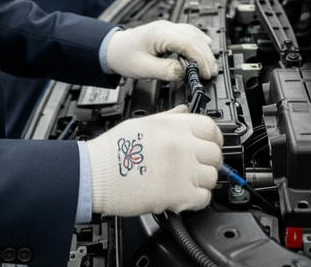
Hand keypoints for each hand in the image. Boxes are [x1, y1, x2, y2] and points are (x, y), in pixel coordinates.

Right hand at [86, 106, 222, 216]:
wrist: (95, 175)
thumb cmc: (113, 150)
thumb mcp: (143, 122)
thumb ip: (170, 117)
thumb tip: (185, 111)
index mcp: (173, 125)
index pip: (211, 128)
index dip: (214, 138)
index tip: (211, 144)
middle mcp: (181, 145)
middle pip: (215, 153)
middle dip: (209, 161)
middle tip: (198, 166)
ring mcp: (182, 170)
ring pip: (212, 177)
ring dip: (203, 181)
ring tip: (188, 182)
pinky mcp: (178, 195)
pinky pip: (203, 198)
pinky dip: (197, 200)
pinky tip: (184, 196)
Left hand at [106, 20, 216, 80]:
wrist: (112, 48)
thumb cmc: (123, 56)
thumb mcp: (143, 69)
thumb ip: (165, 71)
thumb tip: (184, 73)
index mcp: (160, 34)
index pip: (188, 44)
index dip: (200, 59)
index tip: (205, 73)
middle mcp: (166, 27)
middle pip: (195, 38)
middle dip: (206, 56)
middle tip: (211, 72)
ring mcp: (168, 27)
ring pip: (194, 34)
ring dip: (204, 49)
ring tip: (210, 66)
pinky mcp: (168, 31)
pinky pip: (189, 32)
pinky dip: (199, 40)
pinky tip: (205, 46)